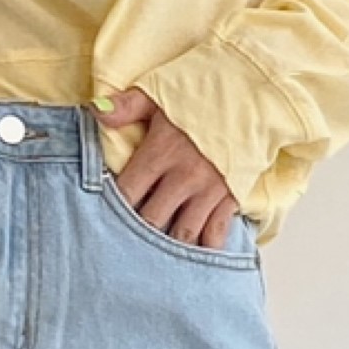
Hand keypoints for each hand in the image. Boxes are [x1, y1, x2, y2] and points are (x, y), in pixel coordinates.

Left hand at [94, 86, 244, 250]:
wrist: (252, 94)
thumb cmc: (202, 93)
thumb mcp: (159, 93)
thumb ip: (126, 107)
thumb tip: (95, 111)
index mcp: (160, 152)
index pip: (126, 193)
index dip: (111, 207)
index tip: (103, 213)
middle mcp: (183, 177)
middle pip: (150, 221)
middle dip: (136, 232)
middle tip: (125, 240)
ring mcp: (209, 191)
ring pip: (181, 235)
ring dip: (167, 246)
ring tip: (153, 253)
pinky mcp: (231, 198)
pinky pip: (215, 236)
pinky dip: (203, 248)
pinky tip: (191, 255)